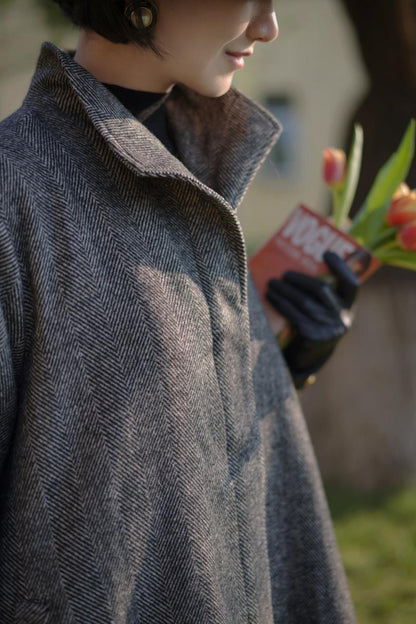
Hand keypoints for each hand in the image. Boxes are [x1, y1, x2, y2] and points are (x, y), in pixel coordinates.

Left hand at [265, 251, 359, 388]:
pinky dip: (280, 303)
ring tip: (272, 283)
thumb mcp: (324, 310)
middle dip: (301, 279)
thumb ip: (320, 293)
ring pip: (304, 301)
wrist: (308, 357)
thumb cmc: (314, 324)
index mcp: (349, 306)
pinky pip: (294, 315)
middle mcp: (343, 318)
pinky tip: (271, 297)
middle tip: (284, 274)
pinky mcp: (313, 337)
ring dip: (285, 290)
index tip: (326, 253)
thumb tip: (299, 264)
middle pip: (322, 290)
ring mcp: (329, 329)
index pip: (351, 283)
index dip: (342, 267)